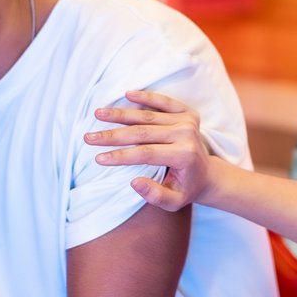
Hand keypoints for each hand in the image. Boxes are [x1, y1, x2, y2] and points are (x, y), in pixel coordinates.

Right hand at [87, 90, 216, 210]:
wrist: (207, 174)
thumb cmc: (185, 189)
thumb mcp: (173, 202)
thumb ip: (155, 195)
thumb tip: (133, 182)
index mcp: (183, 155)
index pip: (145, 153)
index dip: (120, 156)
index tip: (98, 158)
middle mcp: (186, 135)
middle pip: (142, 133)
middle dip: (112, 135)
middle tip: (89, 137)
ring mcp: (187, 121)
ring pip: (147, 116)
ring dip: (120, 114)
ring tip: (98, 113)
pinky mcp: (187, 112)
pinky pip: (163, 102)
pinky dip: (145, 97)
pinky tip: (127, 94)